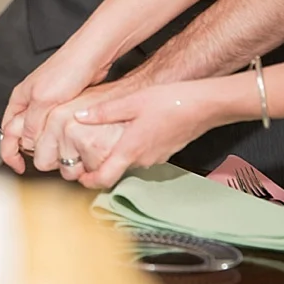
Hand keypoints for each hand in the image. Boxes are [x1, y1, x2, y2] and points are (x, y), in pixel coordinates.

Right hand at [0, 48, 108, 173]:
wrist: (94, 54)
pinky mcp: (66, 104)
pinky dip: (61, 137)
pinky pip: (58, 127)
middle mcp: (32, 102)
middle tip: (44, 161)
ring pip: (43, 132)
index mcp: (20, 99)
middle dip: (31, 150)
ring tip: (58, 154)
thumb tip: (25, 143)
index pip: (6, 132)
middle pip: (24, 134)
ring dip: (48, 144)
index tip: (19, 167)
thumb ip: (32, 123)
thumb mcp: (44, 100)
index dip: (9, 152)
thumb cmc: (67, 68)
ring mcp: (49, 103)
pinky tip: (70, 142)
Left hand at [69, 80, 224, 188]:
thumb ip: (104, 112)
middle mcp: (143, 159)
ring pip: (131, 162)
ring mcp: (157, 158)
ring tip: (111, 138)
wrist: (206, 105)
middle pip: (116, 170)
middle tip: (88, 152)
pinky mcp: (166, 152)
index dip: (88, 182)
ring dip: (120, 154)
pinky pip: (145, 155)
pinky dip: (136, 148)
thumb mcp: (133, 102)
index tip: (78, 177)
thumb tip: (80, 116)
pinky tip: (136, 131)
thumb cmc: (173, 103)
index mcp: (130, 150)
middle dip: (102, 164)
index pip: (104, 179)